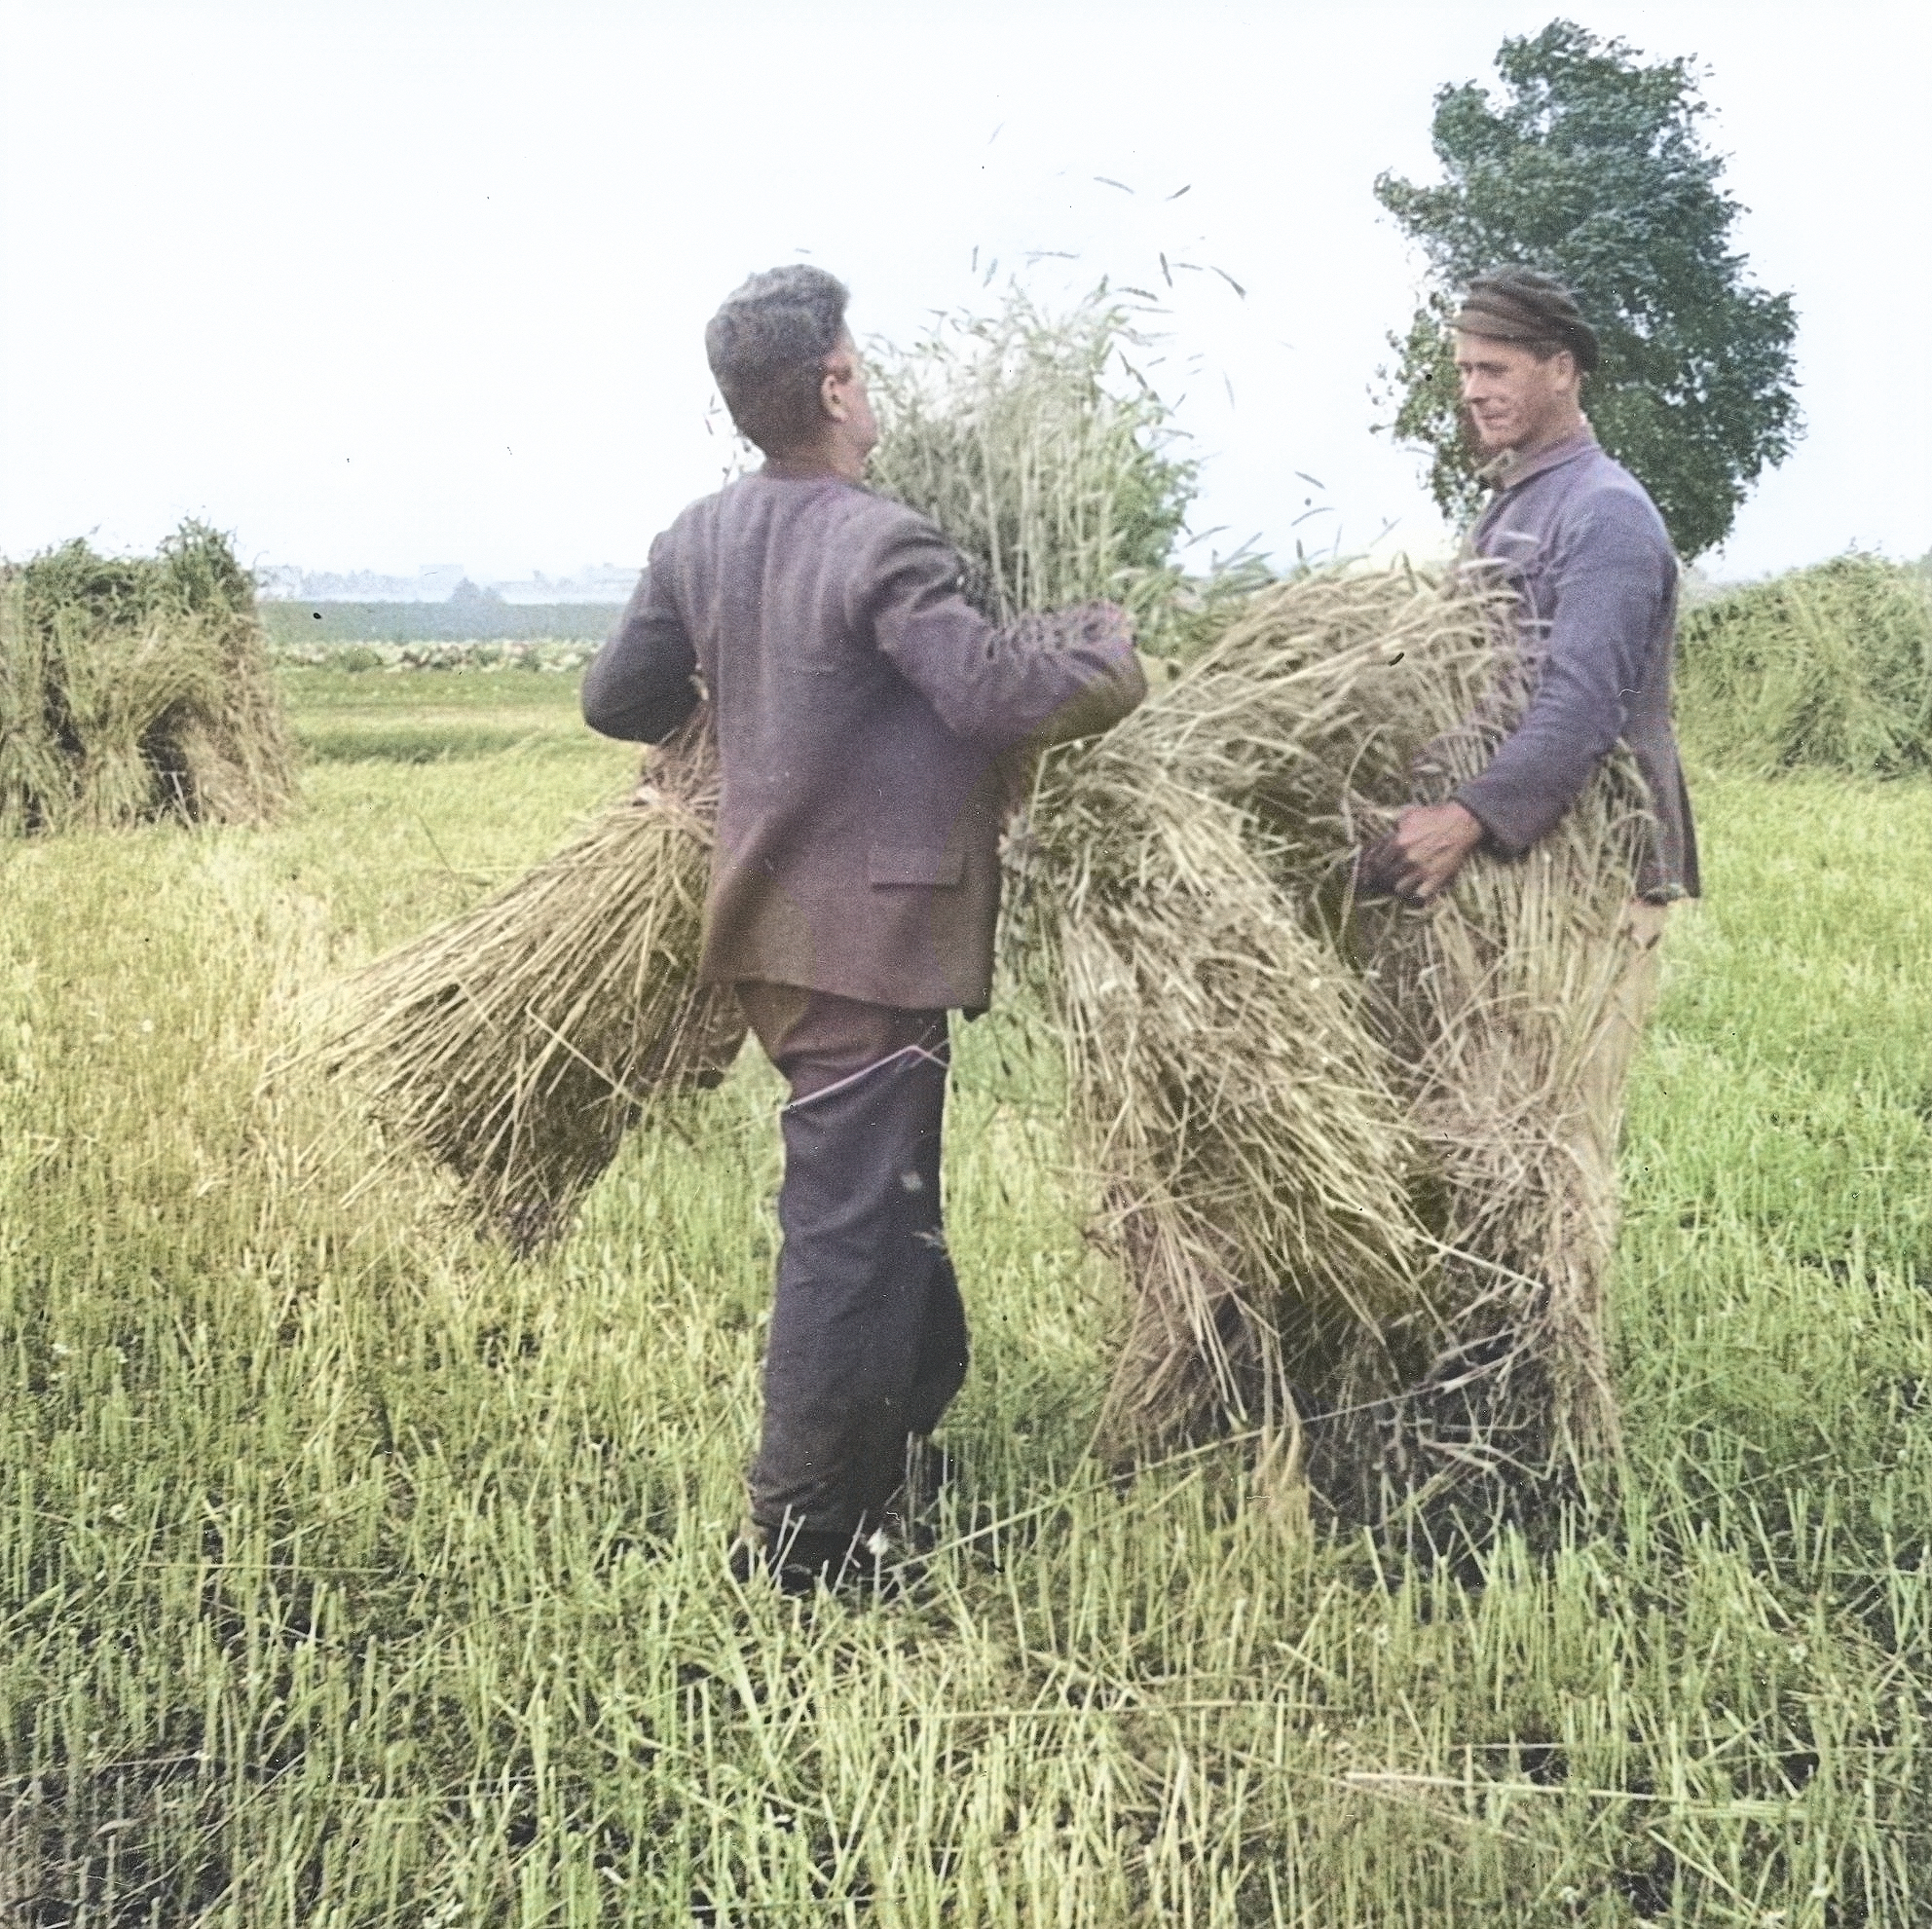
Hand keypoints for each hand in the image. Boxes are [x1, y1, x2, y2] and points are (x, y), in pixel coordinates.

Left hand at [1359, 802, 1485, 904]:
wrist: (1461, 823)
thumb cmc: (1434, 816)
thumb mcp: (1409, 815)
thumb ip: (1394, 826)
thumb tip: (1384, 835)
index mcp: (1398, 842)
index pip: (1375, 862)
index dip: (1369, 870)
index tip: (1367, 875)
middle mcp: (1408, 858)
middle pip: (1385, 877)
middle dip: (1381, 880)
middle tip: (1381, 882)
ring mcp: (1422, 870)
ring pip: (1399, 889)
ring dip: (1397, 888)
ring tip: (1398, 887)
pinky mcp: (1436, 878)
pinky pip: (1420, 896)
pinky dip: (1415, 898)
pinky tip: (1414, 894)